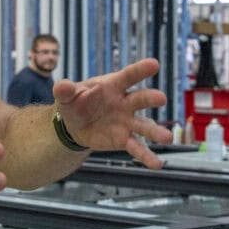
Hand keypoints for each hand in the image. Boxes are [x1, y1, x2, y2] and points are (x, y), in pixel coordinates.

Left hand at [55, 58, 174, 167]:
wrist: (75, 125)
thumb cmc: (76, 103)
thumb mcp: (67, 96)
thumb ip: (65, 90)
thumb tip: (61, 86)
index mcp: (113, 86)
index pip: (128, 76)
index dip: (140, 70)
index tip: (154, 64)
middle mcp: (125, 102)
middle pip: (141, 98)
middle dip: (151, 98)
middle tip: (161, 99)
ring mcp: (127, 121)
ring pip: (144, 125)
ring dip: (156, 132)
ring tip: (167, 139)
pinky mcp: (125, 139)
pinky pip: (137, 148)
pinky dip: (146, 156)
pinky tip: (157, 164)